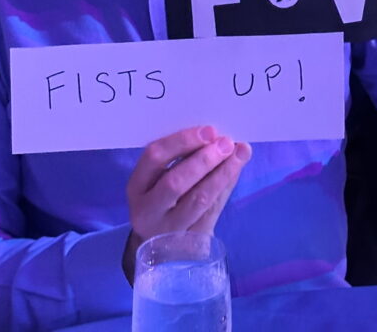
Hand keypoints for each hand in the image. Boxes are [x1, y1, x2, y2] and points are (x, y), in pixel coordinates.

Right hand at [123, 125, 250, 281]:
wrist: (162, 246)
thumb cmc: (163, 199)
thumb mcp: (159, 178)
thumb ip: (183, 156)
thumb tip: (216, 135)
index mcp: (137, 186)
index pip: (154, 158)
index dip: (182, 141)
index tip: (209, 131)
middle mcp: (147, 210)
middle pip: (175, 182)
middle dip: (204, 160)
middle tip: (226, 143)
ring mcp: (168, 230)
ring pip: (197, 200)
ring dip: (222, 173)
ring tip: (240, 154)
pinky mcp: (190, 242)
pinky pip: (212, 212)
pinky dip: (226, 188)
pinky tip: (236, 171)